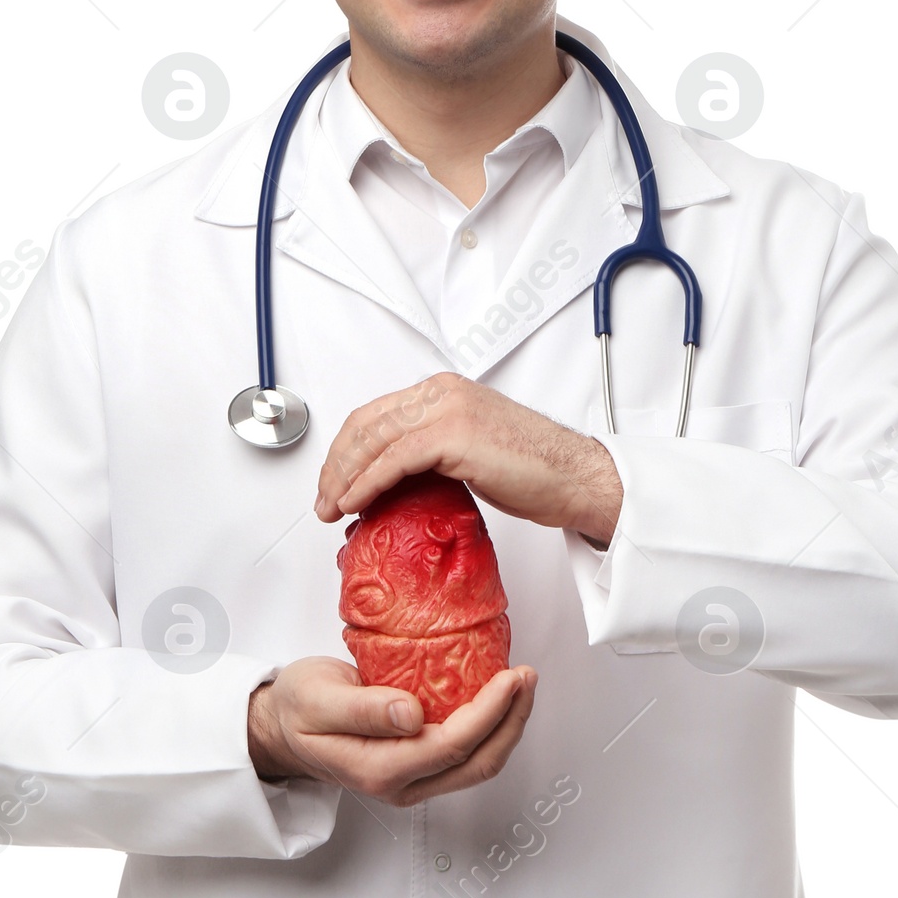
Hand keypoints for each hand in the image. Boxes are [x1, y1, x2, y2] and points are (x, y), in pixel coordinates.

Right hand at [248, 656, 538, 805]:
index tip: (510, 678)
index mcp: (377, 769)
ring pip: (477, 764)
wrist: (281, 727)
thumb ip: (363, 710)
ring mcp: (412, 779)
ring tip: (521, 685)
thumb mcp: (317, 699)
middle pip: (477, 763)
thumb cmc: (296, 708)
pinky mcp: (418, 765)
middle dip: (511, 721)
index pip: (451, 746)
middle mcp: (401, 783)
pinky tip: (496, 696)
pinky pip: (465, 754)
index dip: (489, 713)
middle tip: (526, 677)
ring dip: (506, 726)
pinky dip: (489, 726)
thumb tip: (411, 714)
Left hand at [313, 373, 622, 544]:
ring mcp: (447, 409)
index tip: (334, 480)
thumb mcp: (470, 450)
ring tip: (331, 507)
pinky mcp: (453, 435)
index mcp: (444, 390)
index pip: (375, 414)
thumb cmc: (534, 469)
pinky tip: (354, 503)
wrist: (575, 477)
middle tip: (323, 499)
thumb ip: (431, 450)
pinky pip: (392, 460)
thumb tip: (394, 477)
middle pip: (365, 424)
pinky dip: (365, 483)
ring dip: (343, 477)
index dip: (346, 449)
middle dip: (336, 465)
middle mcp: (442, 392)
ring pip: (373, 440)